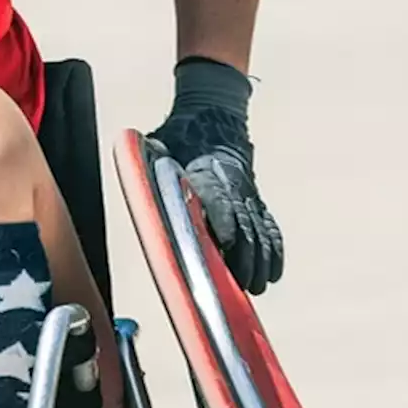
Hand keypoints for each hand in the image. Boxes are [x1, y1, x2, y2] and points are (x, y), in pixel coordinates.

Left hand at [148, 60, 283, 295]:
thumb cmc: (181, 138)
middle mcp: (232, 184)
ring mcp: (247, 194)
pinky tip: (273, 274)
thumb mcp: (159, 145)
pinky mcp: (254, 201)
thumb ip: (149, 160)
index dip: (223, 221)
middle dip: (245, 254)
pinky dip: (273, 251)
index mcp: (207, 172)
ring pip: (259, 230)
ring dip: (260, 260)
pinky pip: (269, 227)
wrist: (214, 120)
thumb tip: (134, 163)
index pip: (218, 198)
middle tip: (242, 283)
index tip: (225, 244)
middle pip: (244, 223)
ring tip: (257, 286)